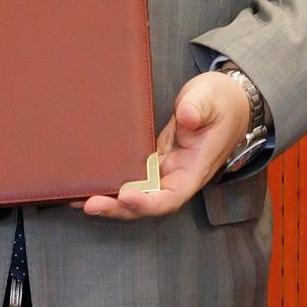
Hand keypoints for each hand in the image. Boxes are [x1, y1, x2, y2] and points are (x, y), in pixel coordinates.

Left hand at [83, 71, 247, 219]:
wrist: (227, 101)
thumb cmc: (221, 101)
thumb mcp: (212, 98)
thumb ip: (199, 108)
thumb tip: (186, 117)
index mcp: (195, 168)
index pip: (172, 196)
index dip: (149, 202)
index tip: (127, 196)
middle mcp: (178, 175)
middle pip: (148, 202)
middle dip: (119, 207)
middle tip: (90, 203)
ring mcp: (165, 169)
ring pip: (137, 193)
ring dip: (110, 199)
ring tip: (78, 197)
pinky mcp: (154, 159)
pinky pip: (131, 177)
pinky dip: (111, 182)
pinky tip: (88, 182)